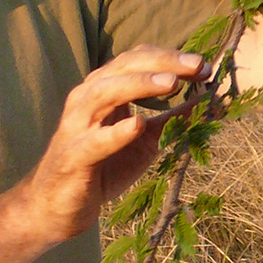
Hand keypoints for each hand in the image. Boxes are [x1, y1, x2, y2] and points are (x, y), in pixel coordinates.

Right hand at [21, 46, 210, 242]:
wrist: (58, 205)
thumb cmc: (102, 167)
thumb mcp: (142, 141)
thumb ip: (166, 120)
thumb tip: (201, 100)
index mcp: (104, 89)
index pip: (136, 60)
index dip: (170, 58)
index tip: (204, 65)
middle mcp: (87, 99)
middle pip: (123, 67)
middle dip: (162, 63)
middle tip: (197, 66)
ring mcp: (77, 125)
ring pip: (104, 93)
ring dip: (139, 85)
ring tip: (171, 83)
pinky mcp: (73, 156)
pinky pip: (95, 141)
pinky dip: (116, 132)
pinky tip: (138, 124)